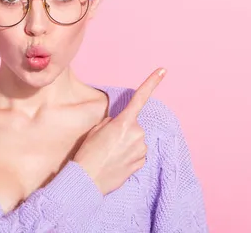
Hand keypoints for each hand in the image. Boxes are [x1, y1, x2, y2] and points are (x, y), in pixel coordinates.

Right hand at [73, 68, 165, 194]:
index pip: (140, 98)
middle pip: (134, 126)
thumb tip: (121, 125)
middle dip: (124, 131)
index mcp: (124, 122)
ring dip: (127, 145)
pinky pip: (138, 154)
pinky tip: (117, 163)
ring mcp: (141, 149)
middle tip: (107, 142)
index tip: (163, 70)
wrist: (87, 181)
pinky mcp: (141, 163)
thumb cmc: (88, 153)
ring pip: (137, 141)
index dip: (152, 82)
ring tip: (110, 154)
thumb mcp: (96, 130)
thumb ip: (112, 123)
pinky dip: (129, 157)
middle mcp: (137, 134)